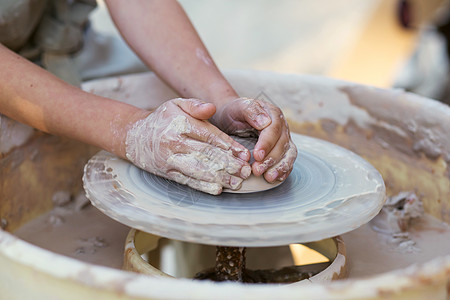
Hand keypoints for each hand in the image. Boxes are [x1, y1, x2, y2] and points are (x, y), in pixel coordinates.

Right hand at [125, 98, 251, 194]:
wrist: (134, 137)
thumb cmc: (162, 119)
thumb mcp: (176, 104)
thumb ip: (195, 105)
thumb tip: (212, 108)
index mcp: (180, 124)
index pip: (209, 136)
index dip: (229, 146)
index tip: (244, 154)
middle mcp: (174, 142)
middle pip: (206, 154)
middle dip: (229, 164)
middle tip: (247, 171)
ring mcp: (169, 160)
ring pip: (198, 170)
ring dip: (220, 178)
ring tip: (237, 182)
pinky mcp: (167, 173)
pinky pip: (187, 180)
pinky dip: (203, 186)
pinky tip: (218, 189)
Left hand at [212, 98, 296, 182]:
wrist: (230, 118)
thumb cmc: (234, 113)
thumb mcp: (238, 107)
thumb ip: (251, 111)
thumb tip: (265, 122)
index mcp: (272, 113)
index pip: (274, 129)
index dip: (267, 143)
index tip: (257, 155)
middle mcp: (282, 126)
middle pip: (282, 144)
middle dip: (271, 159)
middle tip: (257, 170)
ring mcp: (283, 139)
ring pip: (289, 154)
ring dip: (280, 167)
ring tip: (269, 177)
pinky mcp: (282, 150)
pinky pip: (287, 161)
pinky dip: (284, 170)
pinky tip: (276, 178)